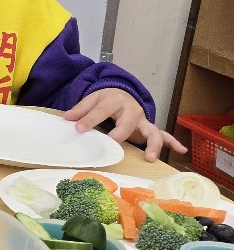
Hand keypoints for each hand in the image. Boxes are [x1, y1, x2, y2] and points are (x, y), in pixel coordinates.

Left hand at [64, 89, 187, 161]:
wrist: (120, 93)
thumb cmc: (105, 100)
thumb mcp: (91, 99)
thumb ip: (80, 109)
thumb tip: (67, 119)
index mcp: (114, 100)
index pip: (101, 110)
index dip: (89, 120)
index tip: (78, 129)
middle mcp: (132, 110)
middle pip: (128, 122)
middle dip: (120, 133)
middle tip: (112, 142)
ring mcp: (142, 120)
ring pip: (151, 131)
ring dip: (153, 144)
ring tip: (150, 157)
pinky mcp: (148, 128)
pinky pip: (163, 135)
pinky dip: (173, 142)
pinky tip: (182, 150)